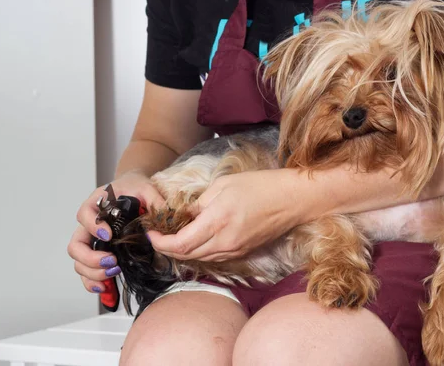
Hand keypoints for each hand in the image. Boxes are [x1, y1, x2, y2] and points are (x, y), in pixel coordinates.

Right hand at [67, 171, 164, 292]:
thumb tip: (166, 216)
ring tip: (113, 273)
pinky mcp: (98, 253)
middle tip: (112, 261)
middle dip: (91, 257)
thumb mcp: (147, 189)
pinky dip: (93, 282)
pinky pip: (87, 271)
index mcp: (96, 204)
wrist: (133, 191)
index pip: (84, 215)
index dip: (93, 227)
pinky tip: (105, 288)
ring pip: (79, 261)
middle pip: (76, 244)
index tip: (108, 235)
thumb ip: (155, 200)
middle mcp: (89, 224)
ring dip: (93, 272)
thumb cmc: (135, 189)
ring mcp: (91, 240)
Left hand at [148, 169, 303, 261]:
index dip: (160, 243)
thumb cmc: (260, 186)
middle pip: (186, 256)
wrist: (292, 200)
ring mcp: (234, 250)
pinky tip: (195, 239)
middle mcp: (224, 242)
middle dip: (167, 249)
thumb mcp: (223, 185)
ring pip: (200, 259)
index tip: (151, 234)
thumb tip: (184, 216)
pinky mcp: (242, 252)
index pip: (180, 244)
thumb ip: (199, 203)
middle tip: (158, 235)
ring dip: (182, 251)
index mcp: (217, 222)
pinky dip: (199, 251)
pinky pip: (214, 257)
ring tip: (173, 236)